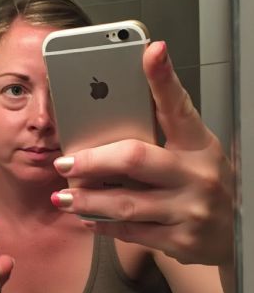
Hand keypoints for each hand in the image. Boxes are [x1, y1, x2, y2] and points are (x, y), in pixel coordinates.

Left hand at [52, 41, 233, 265]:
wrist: (230, 234)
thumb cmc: (201, 184)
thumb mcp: (191, 155)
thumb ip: (160, 138)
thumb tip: (109, 121)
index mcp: (199, 145)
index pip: (179, 108)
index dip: (164, 80)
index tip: (151, 53)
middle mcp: (196, 174)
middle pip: (134, 159)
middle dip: (92, 161)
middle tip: (65, 162)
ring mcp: (189, 209)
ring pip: (125, 202)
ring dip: (87, 200)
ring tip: (63, 196)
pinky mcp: (179, 239)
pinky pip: (130, 231)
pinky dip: (102, 225)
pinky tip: (86, 218)